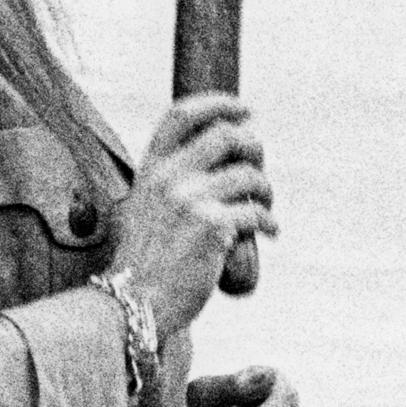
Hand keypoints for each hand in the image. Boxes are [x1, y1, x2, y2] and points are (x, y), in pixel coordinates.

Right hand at [112, 95, 276, 335]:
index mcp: (150, 170)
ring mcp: (189, 200)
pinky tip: (271, 232)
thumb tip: (220, 167)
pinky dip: (270, 221)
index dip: (219, 103)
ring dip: (267, 190)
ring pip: (249, 174)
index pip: (182, 114)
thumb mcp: (146, 211)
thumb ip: (172, 185)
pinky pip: (257, 213)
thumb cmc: (146, 264)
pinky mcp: (212, 227)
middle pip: (227, 135)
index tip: (245, 109)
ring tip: (266, 207)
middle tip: (260, 168)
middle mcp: (168, 178)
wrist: (134, 303)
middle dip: (255, 147)